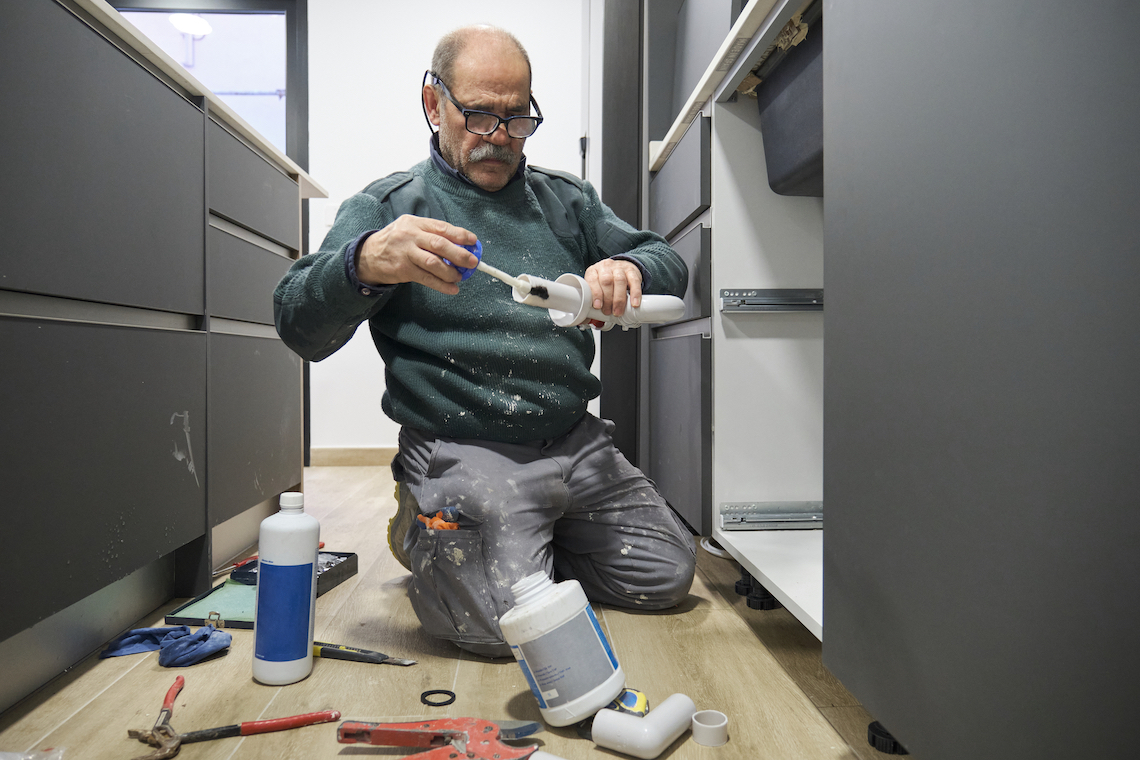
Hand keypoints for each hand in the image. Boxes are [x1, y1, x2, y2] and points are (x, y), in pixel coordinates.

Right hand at [356, 215, 478, 294]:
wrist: (367, 256)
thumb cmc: (396, 242)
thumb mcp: (410, 230)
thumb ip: (431, 234)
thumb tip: (459, 246)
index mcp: (415, 223)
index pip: (441, 227)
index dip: (459, 235)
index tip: (473, 241)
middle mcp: (410, 235)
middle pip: (440, 244)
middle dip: (459, 254)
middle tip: (473, 262)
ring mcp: (405, 252)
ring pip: (433, 263)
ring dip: (450, 271)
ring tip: (460, 277)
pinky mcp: (402, 269)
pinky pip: (426, 278)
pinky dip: (441, 285)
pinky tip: (452, 289)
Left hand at [584, 259, 641, 316]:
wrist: (620, 268)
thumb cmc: (606, 281)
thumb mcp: (596, 287)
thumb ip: (592, 298)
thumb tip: (588, 317)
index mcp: (594, 271)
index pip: (593, 280)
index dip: (596, 294)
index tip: (598, 306)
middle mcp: (606, 267)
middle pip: (607, 281)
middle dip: (608, 299)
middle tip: (608, 312)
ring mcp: (619, 268)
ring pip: (620, 281)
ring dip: (619, 299)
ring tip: (618, 311)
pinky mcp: (632, 271)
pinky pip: (634, 281)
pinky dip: (635, 294)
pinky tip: (634, 303)